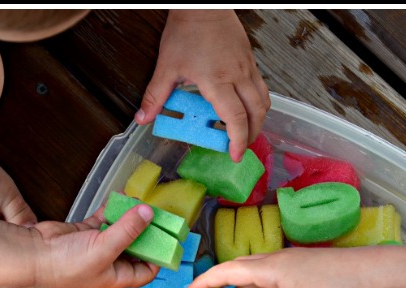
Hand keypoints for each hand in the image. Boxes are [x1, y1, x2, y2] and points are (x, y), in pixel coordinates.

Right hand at [31, 205, 159, 287]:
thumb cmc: (66, 265)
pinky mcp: (85, 233)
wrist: (34, 255)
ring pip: (121, 231)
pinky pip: (105, 219)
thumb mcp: (104, 248)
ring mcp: (97, 247)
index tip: (168, 238)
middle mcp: (109, 264)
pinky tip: (120, 197)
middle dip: (146, 232)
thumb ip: (127, 230)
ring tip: (140, 201)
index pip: (146, 271)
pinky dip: (112, 209)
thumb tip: (148, 212)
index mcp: (116, 277)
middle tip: (158, 215)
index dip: (158, 257)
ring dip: (130, 217)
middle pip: (135, 248)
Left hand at [136, 10, 269, 160]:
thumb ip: (156, 95)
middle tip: (239, 148)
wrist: (203, 4)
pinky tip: (244, 108)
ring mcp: (247, 67)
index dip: (237, 141)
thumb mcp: (167, 65)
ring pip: (263, 101)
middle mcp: (238, 75)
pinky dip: (257, 104)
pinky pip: (261, 88)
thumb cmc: (187, 30)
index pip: (236, 118)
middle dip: (251, 135)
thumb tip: (142, 118)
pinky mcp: (250, 60)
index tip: (234, 155)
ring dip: (257, 120)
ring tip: (245, 131)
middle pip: (256, 113)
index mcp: (218, 81)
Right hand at [190, 246, 405, 287]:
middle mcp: (275, 262)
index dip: (207, 282)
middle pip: (238, 271)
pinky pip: (271, 282)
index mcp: (269, 268)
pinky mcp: (301, 272)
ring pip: (255, 277)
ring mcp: (289, 266)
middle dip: (219, 286)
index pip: (228, 272)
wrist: (371, 272)